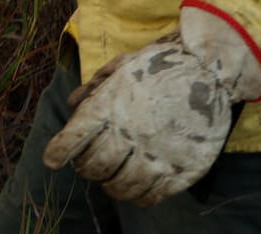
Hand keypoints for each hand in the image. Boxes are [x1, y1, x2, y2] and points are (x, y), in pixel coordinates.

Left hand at [42, 2, 260, 206]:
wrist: (209, 67)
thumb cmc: (160, 64)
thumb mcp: (121, 66)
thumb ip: (95, 88)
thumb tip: (71, 105)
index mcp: (112, 106)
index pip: (75, 137)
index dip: (59, 151)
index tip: (52, 159)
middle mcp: (132, 132)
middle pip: (95, 167)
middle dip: (86, 168)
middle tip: (88, 165)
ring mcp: (159, 153)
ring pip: (121, 186)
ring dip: (110, 185)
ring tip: (111, 179)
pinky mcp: (183, 169)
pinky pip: (152, 196)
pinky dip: (138, 196)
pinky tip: (136, 188)